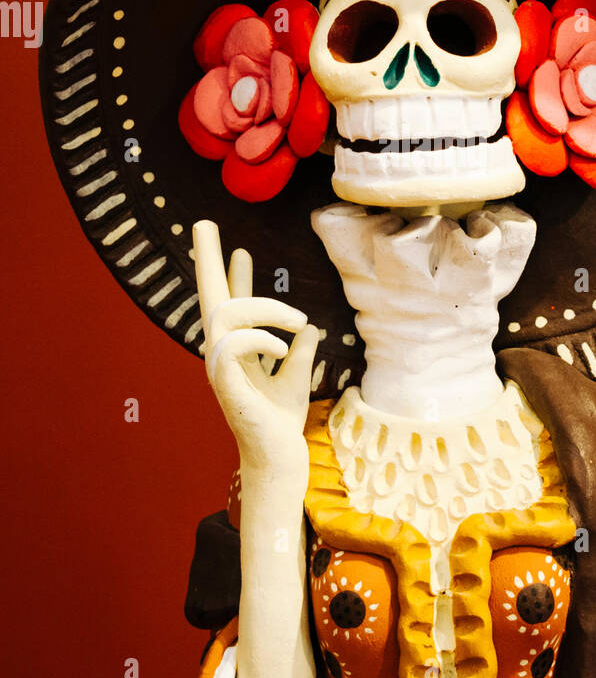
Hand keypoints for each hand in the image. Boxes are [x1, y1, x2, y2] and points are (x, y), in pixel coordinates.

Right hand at [193, 219, 318, 472]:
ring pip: (228, 311)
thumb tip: (310, 327)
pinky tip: (285, 347)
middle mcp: (223, 352)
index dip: (233, 276)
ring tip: (298, 320)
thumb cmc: (281, 421)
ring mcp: (219, 364)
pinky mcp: (223, 379)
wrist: (278, 455)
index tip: (235, 249)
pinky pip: (235, 341)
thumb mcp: (297, 376)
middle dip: (208, 259)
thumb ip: (300, 351)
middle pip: (211, 297)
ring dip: (267, 308)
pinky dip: (263, 338)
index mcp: (238, 349)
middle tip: (204, 222)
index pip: (231, 305)